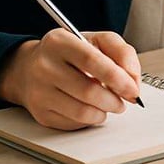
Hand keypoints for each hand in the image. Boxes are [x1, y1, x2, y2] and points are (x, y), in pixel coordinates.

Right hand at [0, 30, 142, 129]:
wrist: (30, 67)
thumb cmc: (70, 53)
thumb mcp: (96, 40)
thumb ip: (121, 51)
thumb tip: (133, 78)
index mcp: (59, 42)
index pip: (92, 60)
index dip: (117, 77)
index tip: (133, 89)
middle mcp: (44, 66)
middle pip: (88, 90)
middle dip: (114, 100)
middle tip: (125, 100)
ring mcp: (39, 91)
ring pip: (81, 111)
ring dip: (104, 112)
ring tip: (110, 104)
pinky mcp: (40, 113)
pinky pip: (73, 123)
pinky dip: (91, 119)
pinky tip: (93, 109)